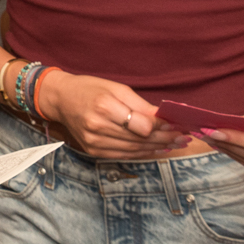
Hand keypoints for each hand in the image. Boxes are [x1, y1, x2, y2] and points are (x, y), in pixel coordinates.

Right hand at [38, 71, 190, 157]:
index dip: (163, 127)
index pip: (143, 125)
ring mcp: (94, 142)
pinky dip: (143, 153)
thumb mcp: (116, 88)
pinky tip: (156, 149)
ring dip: (158, 148)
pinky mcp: (94, 151)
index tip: (178, 125)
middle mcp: (98, 127)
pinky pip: (124, 155)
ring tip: (175, 144)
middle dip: (166, 138)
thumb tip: (166, 117)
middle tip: (184, 137)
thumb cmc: (89, 89)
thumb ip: (141, 105)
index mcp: (104, 106)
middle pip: (141, 139)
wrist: (60, 99)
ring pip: (135, 150)